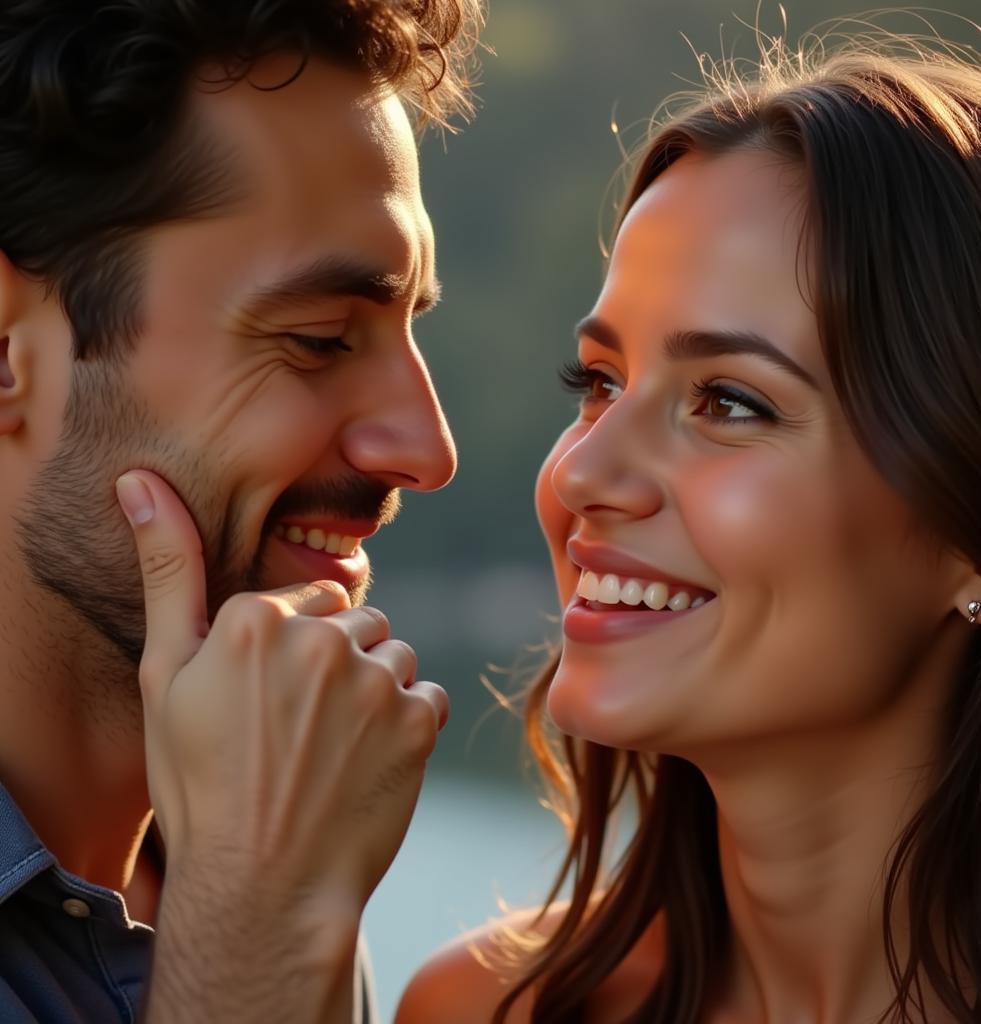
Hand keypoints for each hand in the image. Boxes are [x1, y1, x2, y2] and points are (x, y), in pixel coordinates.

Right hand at [116, 469, 446, 941]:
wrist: (262, 890)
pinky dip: (410, 726)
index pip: (307, 601)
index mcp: (257, 620)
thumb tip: (141, 482)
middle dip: (339, 662)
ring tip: (337, 748)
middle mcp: (323, 638)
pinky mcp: (419, 721)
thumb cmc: (202, 787)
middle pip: (358, 622)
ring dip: (378, 690)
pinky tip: (371, 764)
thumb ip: (167, 574)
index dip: (293, 652)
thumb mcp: (165, 679)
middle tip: (303, 730)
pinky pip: (429, 697)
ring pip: (396, 656)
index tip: (273, 701)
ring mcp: (376, 680)